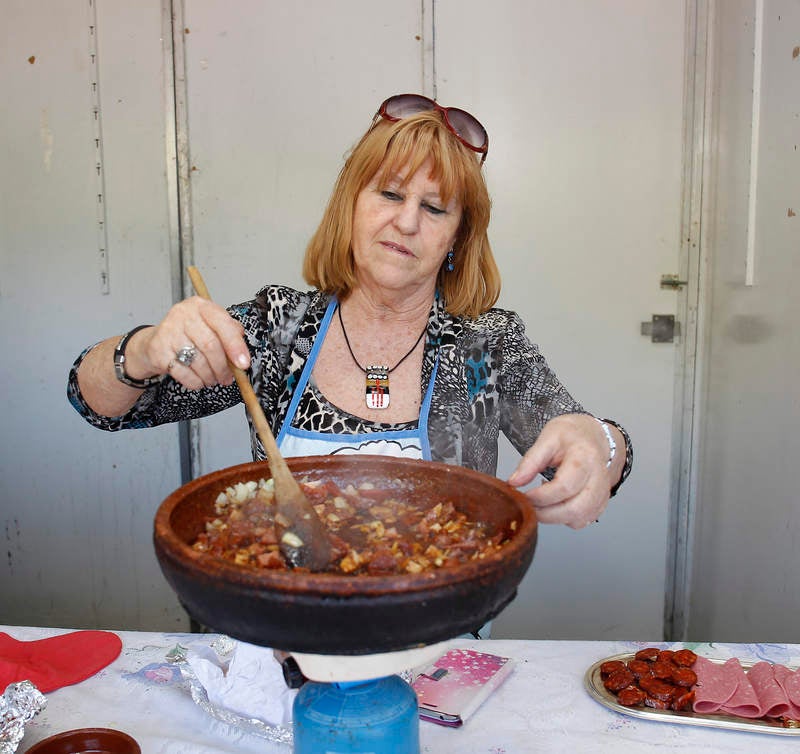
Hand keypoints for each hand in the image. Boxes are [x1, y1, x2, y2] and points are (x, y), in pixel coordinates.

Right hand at [126, 296, 249, 389]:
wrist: (156, 341)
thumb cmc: (189, 334)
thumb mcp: (211, 326)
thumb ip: (230, 333)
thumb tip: (242, 352)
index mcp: (201, 306)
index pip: (223, 325)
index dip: (235, 346)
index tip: (243, 363)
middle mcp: (183, 314)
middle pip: (210, 345)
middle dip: (223, 367)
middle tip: (227, 377)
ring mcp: (168, 331)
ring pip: (198, 361)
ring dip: (210, 376)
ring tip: (213, 379)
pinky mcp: (158, 350)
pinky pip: (184, 373)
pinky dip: (196, 382)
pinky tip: (199, 380)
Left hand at [507, 413, 621, 528]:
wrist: (594, 438)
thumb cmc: (572, 436)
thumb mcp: (548, 438)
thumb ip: (530, 461)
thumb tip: (513, 482)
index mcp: (585, 457)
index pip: (564, 486)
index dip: (540, 496)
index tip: (523, 495)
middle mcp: (598, 478)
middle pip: (574, 509)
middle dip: (545, 514)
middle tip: (528, 506)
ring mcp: (603, 493)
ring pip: (578, 519)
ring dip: (553, 518)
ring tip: (540, 502)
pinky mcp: (600, 504)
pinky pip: (581, 521)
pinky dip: (564, 518)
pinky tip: (555, 502)